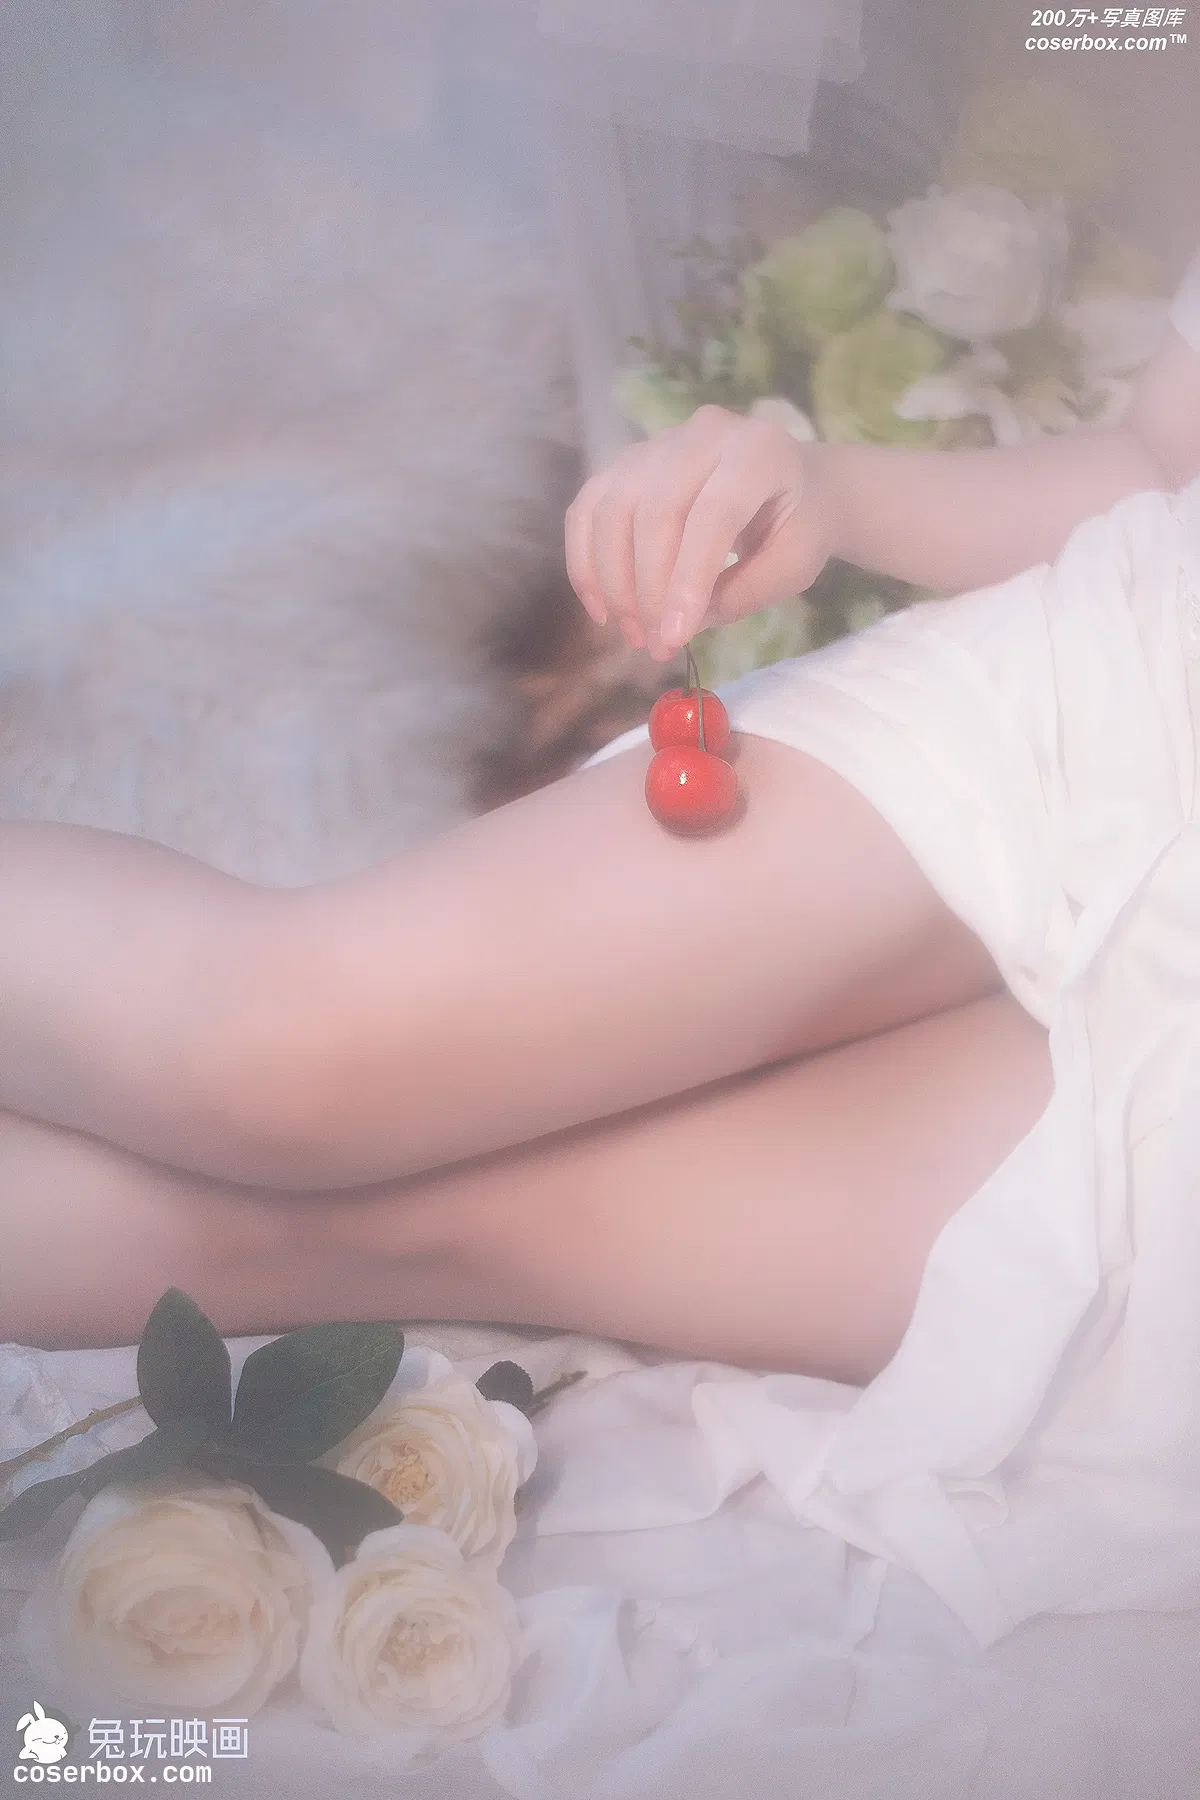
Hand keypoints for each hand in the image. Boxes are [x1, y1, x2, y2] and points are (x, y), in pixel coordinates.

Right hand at [565, 406, 835, 660]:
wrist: (794, 485)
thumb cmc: (798, 526)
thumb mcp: (792, 566)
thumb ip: (742, 593)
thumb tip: (677, 626)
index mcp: (759, 450)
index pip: (713, 514)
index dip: (687, 580)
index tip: (674, 639)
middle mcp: (702, 434)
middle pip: (655, 510)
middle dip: (648, 588)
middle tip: (655, 644)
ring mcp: (657, 443)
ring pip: (612, 509)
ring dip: (613, 583)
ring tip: (635, 633)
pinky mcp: (625, 464)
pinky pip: (587, 510)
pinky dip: (585, 563)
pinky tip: (601, 609)